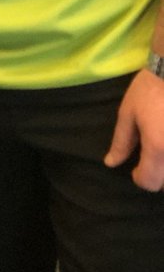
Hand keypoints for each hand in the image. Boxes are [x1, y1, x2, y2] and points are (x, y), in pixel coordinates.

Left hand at [104, 68, 163, 190]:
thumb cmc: (149, 89)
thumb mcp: (128, 113)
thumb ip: (121, 141)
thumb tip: (111, 163)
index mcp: (158, 148)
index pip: (150, 182)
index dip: (140, 178)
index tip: (136, 167)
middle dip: (157, 174)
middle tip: (151, 155)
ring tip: (161, 145)